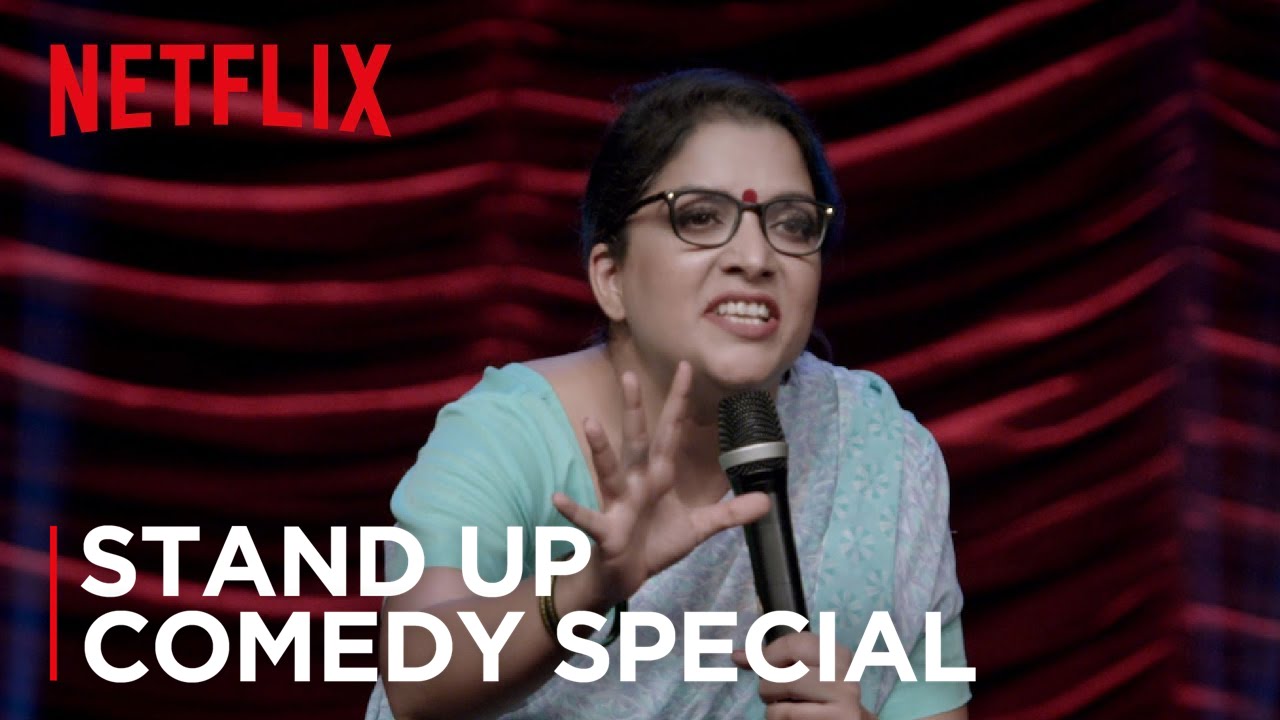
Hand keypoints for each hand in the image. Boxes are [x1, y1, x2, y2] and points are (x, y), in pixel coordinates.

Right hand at [551, 360, 770, 602]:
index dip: (679, 402)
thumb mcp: (698, 528)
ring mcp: (619, 503)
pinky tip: (559, 498)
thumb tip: (767, 502)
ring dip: (601, 448)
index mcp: (659, 475)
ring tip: (590, 423)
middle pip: (637, 439)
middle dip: (634, 409)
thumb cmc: (654, 544)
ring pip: (610, 470)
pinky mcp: (606, 529)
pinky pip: (589, 518)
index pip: (671, 431)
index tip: (686, 368)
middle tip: (630, 375)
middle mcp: (637, 482)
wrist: (624, 577)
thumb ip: (729, 512)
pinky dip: (574, 509)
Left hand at [732, 632, 874, 719]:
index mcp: (839, 656)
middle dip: (767, 686)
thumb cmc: (823, 698)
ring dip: (773, 708)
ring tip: (784, 709)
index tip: (754, 663)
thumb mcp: (809, 673)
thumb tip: (737, 655)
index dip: (766, 654)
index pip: (794, 643)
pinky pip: (786, 717)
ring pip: (781, 702)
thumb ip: (777, 660)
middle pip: (782, 674)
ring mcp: (845, 702)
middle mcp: (845, 676)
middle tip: (772, 693)